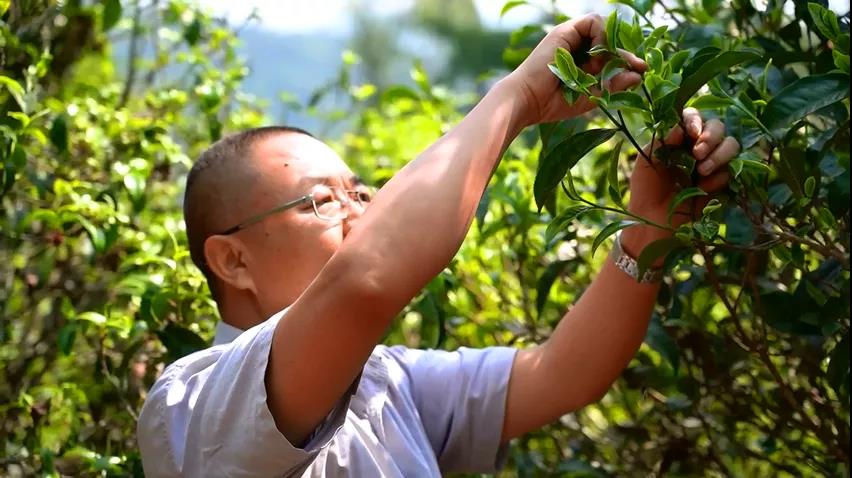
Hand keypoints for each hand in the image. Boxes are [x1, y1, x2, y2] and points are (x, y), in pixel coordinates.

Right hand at [505, 14, 646, 125]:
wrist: (527, 101)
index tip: (642, 70)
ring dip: (611, 45)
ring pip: (604, 27)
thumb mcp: (592, 96)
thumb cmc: (552, 104)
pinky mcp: (565, 31)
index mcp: (580, 62)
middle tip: (639, 65)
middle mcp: (575, 46)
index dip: (626, 60)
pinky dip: (601, 36)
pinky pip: (593, 21)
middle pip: (609, 39)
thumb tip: (638, 76)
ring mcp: (570, 37)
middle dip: (626, 52)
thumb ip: (614, 85)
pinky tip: (597, 55)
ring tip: (604, 66)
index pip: (609, 53)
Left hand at [622, 108, 739, 255]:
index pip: (693, 117)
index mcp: (678, 138)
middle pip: (718, 126)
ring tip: (702, 170)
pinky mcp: (720, 183)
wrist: (651, 222)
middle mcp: (697, 147)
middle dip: (711, 136)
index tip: (690, 132)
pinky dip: (718, 177)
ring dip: (719, 154)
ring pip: (731, 145)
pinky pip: (730, 172)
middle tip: (697, 153)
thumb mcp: (647, 160)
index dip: (695, 119)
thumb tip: (680, 125)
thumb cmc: (645, 189)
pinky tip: (702, 188)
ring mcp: (711, 164)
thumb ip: (662, 140)